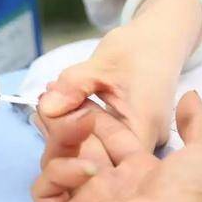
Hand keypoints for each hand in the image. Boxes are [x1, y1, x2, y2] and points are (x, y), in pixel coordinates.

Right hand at [33, 91, 201, 201]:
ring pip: (54, 163)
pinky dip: (58, 173)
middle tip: (65, 102)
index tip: (87, 95)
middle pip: (75, 147)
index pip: (104, 137)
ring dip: (62, 140)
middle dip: (68, 124)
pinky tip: (85, 170)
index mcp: (135, 170)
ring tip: (79, 127)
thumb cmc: (191, 195)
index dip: (96, 116)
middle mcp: (106, 185)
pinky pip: (44, 190)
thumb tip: (189, 96)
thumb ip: (199, 120)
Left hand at [38, 0, 201, 150]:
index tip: (49, 121)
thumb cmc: (137, 49)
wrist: (159, 40)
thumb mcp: (100, 64)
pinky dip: (80, 126)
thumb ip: (73, 87)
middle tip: (42, 108)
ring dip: (70, 131)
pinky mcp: (129, 138)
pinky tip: (60, 108)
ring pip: (97, 151)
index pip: (105, 161)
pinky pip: (101, 141)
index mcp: (144, 130)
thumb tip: (46, 108)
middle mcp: (145, 146)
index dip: (73, 150)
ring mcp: (138, 144)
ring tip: (48, 103)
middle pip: (99, 160)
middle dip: (65, 138)